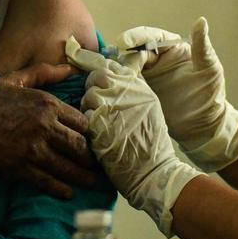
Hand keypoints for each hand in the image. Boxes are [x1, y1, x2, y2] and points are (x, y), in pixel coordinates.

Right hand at [0, 63, 96, 198]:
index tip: (89, 140)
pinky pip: (48, 182)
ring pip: (68, 167)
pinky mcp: (21, 168)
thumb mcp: (15, 79)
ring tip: (91, 182)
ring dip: (83, 177)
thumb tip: (70, 68)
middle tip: (94, 163)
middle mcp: (45, 127)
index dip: (88, 133)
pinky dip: (61, 189)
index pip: (81, 122)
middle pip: (80, 147)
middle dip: (89, 157)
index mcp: (47, 104)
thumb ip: (44, 72)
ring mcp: (34, 150)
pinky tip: (68, 193)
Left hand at [79, 53, 202, 235]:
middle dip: (93, 89)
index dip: (103, 74)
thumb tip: (114, 76)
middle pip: (97, 77)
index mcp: (139, 87)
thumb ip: (132, 90)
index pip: (112, 66)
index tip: (101, 85)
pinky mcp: (99, 124)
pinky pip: (84, 117)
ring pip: (88, 96)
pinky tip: (98, 136)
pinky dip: (88, 126)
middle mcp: (126, 92)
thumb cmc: (151, 144)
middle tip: (97, 105)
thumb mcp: (150, 108)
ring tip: (99, 123)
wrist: (153, 171)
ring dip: (89, 109)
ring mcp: (112, 106)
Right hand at [114, 17, 237, 171]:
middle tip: (111, 62)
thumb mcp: (210, 69)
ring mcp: (148, 76)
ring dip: (117, 68)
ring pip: (127, 66)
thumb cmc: (211, 94)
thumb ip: (202, 46)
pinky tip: (109, 86)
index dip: (136, 37)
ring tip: (106, 73)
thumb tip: (201, 20)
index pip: (151, 37)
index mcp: (172, 49)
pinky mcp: (141, 92)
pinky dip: (117, 83)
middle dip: (122, 54)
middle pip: (134, 51)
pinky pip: (126, 84)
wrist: (204, 125)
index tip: (124, 42)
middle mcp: (157, 60)